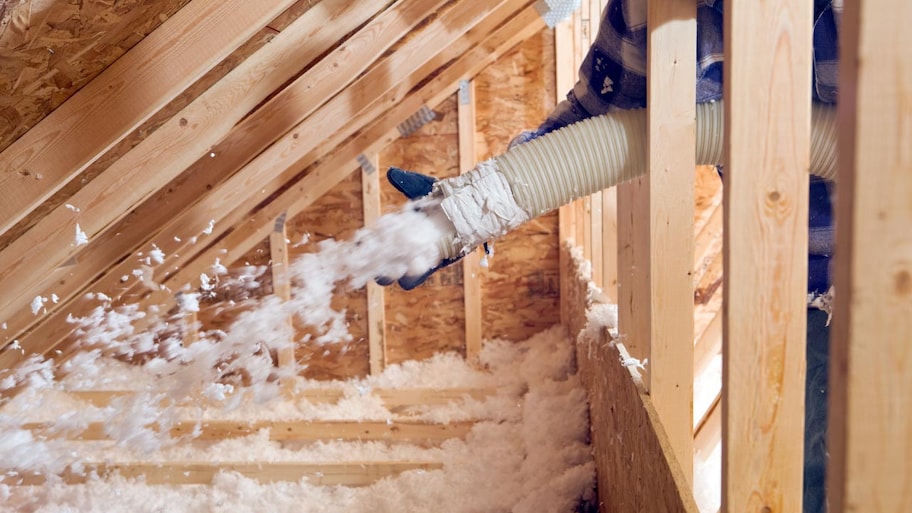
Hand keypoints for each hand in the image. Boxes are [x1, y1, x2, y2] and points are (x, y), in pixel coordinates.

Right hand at [376, 167, 466, 289]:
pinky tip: (413, 266)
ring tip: (393, 268)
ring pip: (398, 275)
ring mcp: (419, 258)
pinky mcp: (434, 265)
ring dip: (393, 274)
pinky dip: (414, 273)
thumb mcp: (424, 188)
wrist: (471, 207)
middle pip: (382, 264)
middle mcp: (406, 248)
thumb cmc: (446, 197)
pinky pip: (419, 275)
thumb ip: (408, 183)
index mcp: (398, 230)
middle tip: (375, 261)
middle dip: (376, 265)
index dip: (366, 243)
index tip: (361, 241)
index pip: (375, 240)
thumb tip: (391, 173)